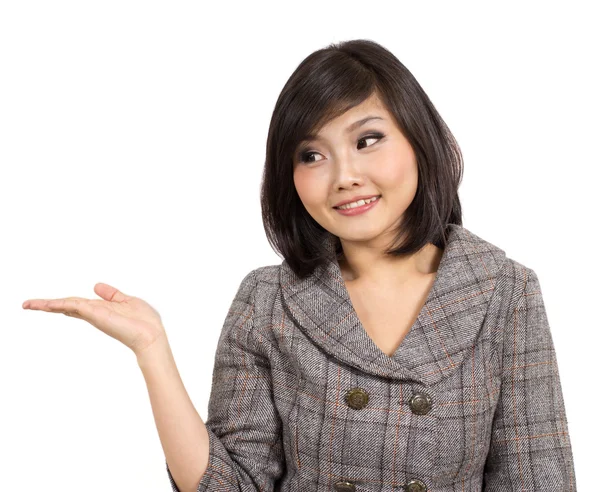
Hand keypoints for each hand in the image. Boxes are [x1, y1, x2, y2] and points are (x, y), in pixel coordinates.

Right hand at [22, 282, 166, 356]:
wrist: (150, 335)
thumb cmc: (143, 321)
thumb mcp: (127, 301)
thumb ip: (111, 294)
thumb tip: (96, 285)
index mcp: (102, 309)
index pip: (78, 305)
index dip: (64, 303)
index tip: (50, 304)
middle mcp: (94, 313)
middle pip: (67, 306)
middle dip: (48, 305)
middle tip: (27, 305)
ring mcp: (93, 314)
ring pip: (66, 305)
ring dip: (47, 304)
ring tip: (28, 304)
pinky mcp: (95, 314)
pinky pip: (73, 305)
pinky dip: (59, 304)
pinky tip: (46, 304)